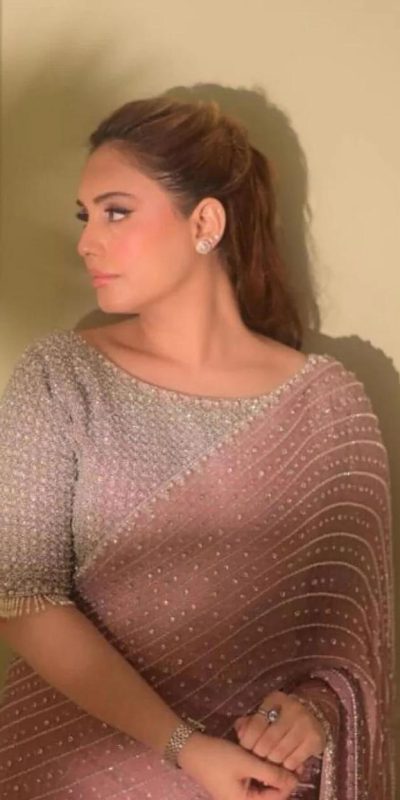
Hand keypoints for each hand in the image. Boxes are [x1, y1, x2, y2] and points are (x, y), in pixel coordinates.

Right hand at [178, 731, 297, 799]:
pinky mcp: (235, 785)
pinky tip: (265, 757)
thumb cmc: (218, 758)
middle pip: (271, 794)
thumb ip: (271, 773)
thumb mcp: (246, 763)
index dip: (289, 782)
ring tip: (280, 755)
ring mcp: (238, 795)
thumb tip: (294, 780)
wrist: (191, 749)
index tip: (298, 764)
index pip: (277, 798)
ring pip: (264, 787)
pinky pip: (255, 782)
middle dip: (282, 778)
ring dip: (272, 773)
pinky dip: (262, 771)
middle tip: (291, 759)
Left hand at [233, 690, 325, 772]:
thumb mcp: (266, 713)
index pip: (256, 724)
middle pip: (267, 741)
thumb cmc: (283, 716)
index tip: (247, 749)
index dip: (248, 741)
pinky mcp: (314, 739)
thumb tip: (239, 732)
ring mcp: (305, 723)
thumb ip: (250, 722)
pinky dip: (286, 766)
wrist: (316, 714)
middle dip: (259, 754)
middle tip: (258, 759)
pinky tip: (284, 763)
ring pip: (279, 753)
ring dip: (272, 762)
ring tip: (270, 762)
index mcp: (275, 699)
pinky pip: (293, 761)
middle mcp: (292, 708)